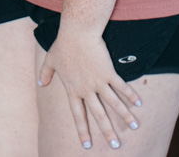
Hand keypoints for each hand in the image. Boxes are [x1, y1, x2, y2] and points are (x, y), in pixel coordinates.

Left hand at [38, 27, 144, 149]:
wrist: (77, 33)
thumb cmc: (63, 44)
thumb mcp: (51, 60)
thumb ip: (45, 73)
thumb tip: (40, 83)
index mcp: (72, 90)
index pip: (78, 115)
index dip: (83, 131)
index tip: (88, 146)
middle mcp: (86, 90)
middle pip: (99, 115)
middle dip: (108, 131)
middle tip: (116, 146)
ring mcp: (98, 82)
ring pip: (114, 104)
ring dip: (125, 116)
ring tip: (135, 126)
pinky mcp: (108, 72)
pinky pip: (121, 87)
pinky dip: (130, 95)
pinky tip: (138, 103)